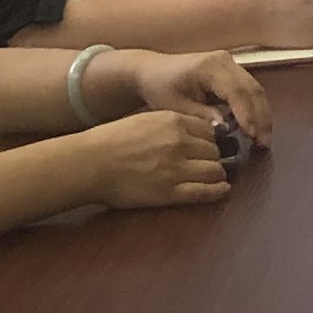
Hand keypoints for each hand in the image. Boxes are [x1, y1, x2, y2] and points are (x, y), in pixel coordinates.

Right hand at [81, 106, 235, 209]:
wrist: (91, 163)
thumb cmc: (112, 141)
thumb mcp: (146, 120)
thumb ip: (172, 123)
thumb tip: (195, 130)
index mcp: (174, 121)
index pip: (211, 130)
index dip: (214, 140)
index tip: (214, 146)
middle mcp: (180, 143)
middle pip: (216, 150)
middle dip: (217, 157)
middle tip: (216, 163)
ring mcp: (177, 169)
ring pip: (216, 170)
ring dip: (219, 174)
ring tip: (218, 177)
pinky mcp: (170, 193)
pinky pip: (205, 192)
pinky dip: (217, 191)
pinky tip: (222, 190)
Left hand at [121, 45, 272, 138]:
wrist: (152, 71)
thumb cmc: (160, 88)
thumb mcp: (176, 107)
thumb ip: (201, 116)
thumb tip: (225, 129)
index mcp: (210, 67)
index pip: (235, 91)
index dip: (246, 114)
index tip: (251, 136)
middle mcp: (225, 61)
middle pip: (252, 88)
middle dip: (261, 117)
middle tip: (263, 143)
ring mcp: (231, 64)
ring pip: (255, 89)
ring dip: (261, 114)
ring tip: (263, 140)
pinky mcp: (232, 71)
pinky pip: (249, 89)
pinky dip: (255, 108)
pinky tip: (255, 128)